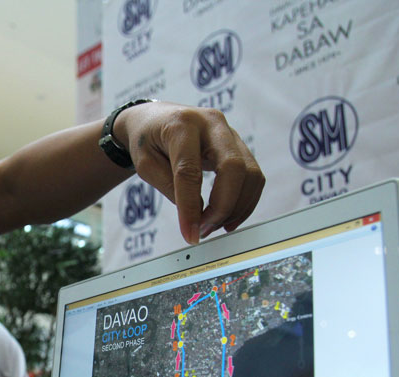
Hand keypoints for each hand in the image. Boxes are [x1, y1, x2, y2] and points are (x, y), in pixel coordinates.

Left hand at [117, 102, 264, 243]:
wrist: (154, 119)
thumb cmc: (147, 140)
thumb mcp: (145, 164)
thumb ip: (169, 187)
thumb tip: (196, 214)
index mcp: (181, 125)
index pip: (190, 171)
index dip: (191, 207)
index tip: (190, 234)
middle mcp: (212, 123)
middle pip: (233, 167)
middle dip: (223, 207)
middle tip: (204, 229)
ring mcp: (230, 132)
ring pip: (250, 173)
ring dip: (236, 208)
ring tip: (212, 226)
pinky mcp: (239, 144)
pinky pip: (253, 176)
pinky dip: (244, 201)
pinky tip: (227, 218)